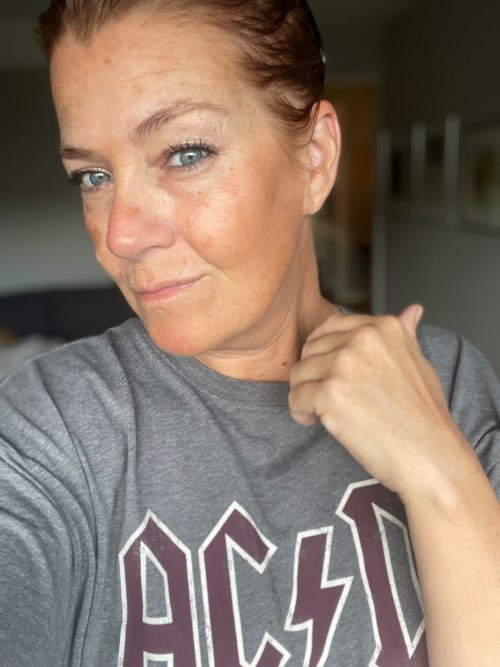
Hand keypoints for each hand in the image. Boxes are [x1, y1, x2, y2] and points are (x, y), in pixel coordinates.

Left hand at [288, 305, 465, 495]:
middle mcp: (363, 340)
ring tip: (322, 411)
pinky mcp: (330, 394)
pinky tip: (316, 421)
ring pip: (299, 372)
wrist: (429, 457)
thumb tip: (411, 310)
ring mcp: (345, 365)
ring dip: (304, 393)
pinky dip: (300, 412)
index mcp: (383, 327)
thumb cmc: (424, 415)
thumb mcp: (419, 363)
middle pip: (311, 349)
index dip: (324, 353)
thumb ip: (405, 334)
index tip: (333, 375)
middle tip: (327, 397)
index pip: (330, 328)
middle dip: (313, 374)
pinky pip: (296, 397)